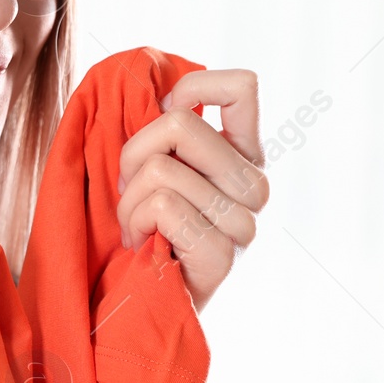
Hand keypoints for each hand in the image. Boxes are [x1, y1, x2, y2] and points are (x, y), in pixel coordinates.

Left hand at [116, 67, 268, 312]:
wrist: (138, 301)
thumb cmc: (141, 227)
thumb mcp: (151, 166)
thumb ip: (163, 127)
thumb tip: (152, 81)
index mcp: (243, 155)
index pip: (242, 87)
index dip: (190, 91)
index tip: (163, 126)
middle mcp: (255, 185)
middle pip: (180, 122)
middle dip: (133, 155)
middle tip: (133, 193)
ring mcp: (244, 222)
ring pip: (162, 169)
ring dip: (128, 200)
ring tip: (139, 227)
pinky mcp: (222, 254)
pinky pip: (163, 205)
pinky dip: (135, 223)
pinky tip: (143, 245)